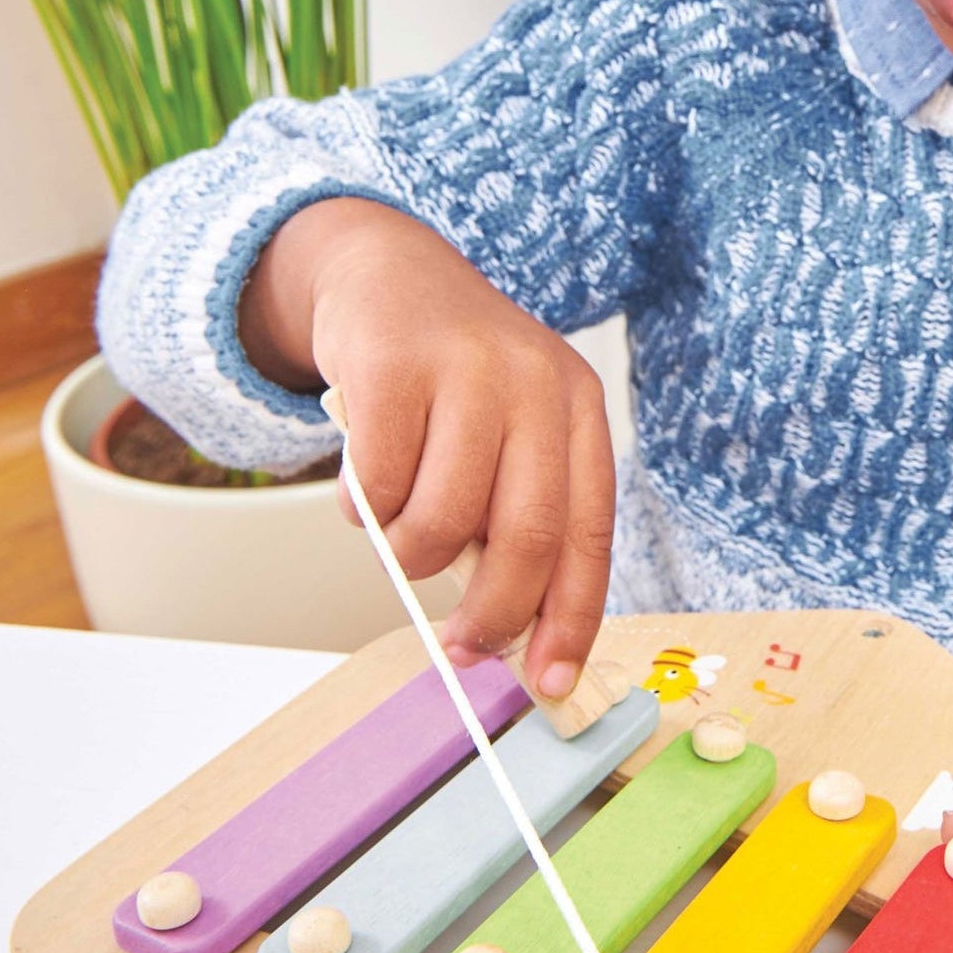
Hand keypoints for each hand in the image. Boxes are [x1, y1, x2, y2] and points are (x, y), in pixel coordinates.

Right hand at [238, 196, 615, 691]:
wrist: (387, 270)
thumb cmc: (453, 378)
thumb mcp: (508, 431)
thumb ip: (515, 515)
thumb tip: (514, 636)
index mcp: (578, 407)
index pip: (589, 533)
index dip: (572, 619)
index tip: (552, 682)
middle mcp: (535, 383)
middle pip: (525, 538)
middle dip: (491, 615)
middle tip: (461, 646)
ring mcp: (466, 368)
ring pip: (442, 520)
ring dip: (411, 556)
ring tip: (399, 531)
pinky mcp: (394, 365)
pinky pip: (377, 484)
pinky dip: (363, 510)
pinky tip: (363, 487)